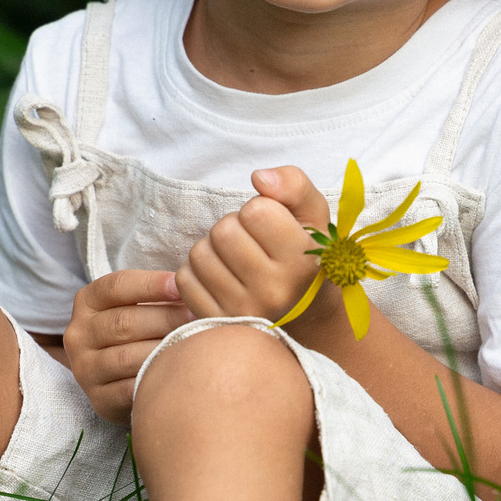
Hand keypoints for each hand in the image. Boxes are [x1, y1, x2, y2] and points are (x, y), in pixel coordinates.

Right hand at [64, 270, 191, 423]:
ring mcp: (85, 369)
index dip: (151, 285)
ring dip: (163, 349)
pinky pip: (129, 389)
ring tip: (193, 344)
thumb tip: (192, 286)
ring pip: (126, 357)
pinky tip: (177, 373)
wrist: (124, 380)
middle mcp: (78, 334)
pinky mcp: (98, 399)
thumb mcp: (140, 306)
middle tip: (198, 317)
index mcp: (87, 302)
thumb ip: (159, 294)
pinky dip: (154, 380)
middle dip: (166, 318)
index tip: (181, 285)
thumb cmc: (142, 332)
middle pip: (124, 321)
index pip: (116, 286)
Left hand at [174, 167, 332, 326]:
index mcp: (302, 262)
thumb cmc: (306, 256)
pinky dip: (197, 272)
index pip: (256, 212)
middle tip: (251, 241)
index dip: (259, 209)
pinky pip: (185, 280)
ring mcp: (242, 312)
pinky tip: (221, 276)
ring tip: (235, 258)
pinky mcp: (217, 324)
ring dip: (213, 248)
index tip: (272, 225)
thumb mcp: (315, 217)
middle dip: (233, 226)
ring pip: (199, 253)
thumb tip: (258, 177)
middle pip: (223, 231)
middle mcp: (273, 292)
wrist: (306, 316)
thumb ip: (294, 185)